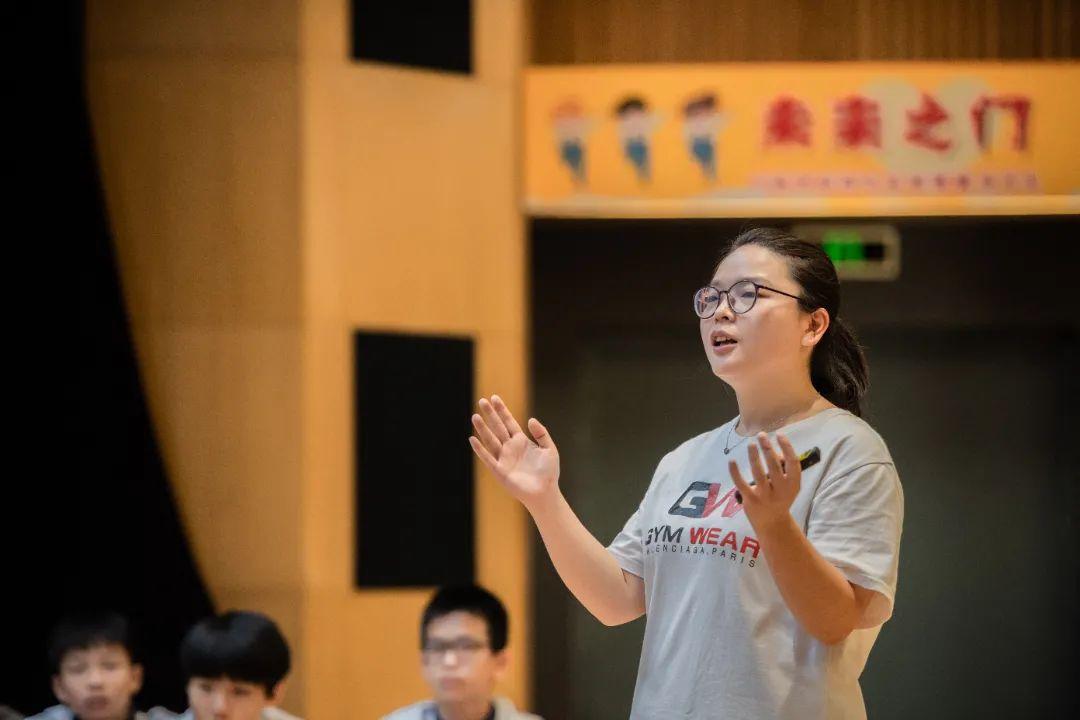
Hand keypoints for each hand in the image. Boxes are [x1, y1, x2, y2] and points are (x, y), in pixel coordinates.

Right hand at [469, 395, 560, 510]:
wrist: (545, 492)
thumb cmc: (549, 473)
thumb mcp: (549, 449)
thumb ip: (541, 433)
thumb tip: (530, 419)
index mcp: (521, 441)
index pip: (509, 422)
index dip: (502, 410)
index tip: (494, 398)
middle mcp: (510, 448)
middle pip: (497, 427)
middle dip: (490, 414)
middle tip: (482, 401)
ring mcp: (503, 459)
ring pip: (490, 440)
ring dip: (482, 429)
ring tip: (475, 416)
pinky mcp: (499, 471)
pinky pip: (488, 458)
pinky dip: (480, 449)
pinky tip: (473, 439)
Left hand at [729, 432, 800, 532]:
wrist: (772, 524)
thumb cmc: (780, 498)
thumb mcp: (788, 485)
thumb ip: (783, 468)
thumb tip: (771, 450)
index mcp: (793, 484)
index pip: (793, 462)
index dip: (787, 447)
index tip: (779, 434)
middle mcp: (781, 490)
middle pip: (774, 465)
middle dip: (767, 448)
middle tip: (761, 435)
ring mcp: (765, 496)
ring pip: (758, 473)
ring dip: (754, 456)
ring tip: (750, 444)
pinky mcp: (751, 500)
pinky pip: (741, 484)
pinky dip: (735, 472)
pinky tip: (732, 461)